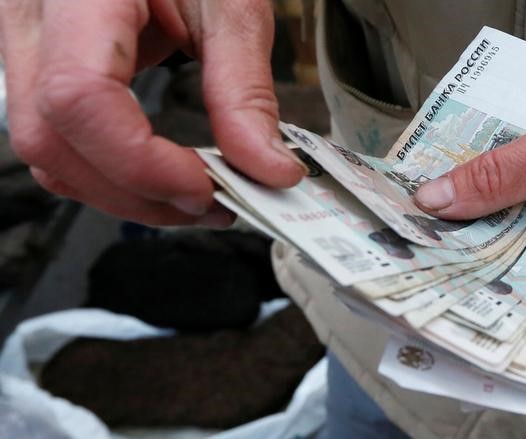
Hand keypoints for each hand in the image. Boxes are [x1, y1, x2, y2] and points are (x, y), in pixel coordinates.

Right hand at [0, 0, 306, 226]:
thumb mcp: (230, 2)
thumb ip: (244, 89)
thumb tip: (268, 170)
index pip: (79, 96)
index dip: (142, 162)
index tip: (207, 187)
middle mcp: (30, 15)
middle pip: (52, 138)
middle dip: (137, 192)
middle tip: (212, 204)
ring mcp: (26, 39)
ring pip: (47, 148)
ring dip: (123, 191)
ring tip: (194, 197)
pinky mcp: (43, 60)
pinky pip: (59, 134)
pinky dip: (111, 169)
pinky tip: (163, 173)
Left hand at [414, 62, 525, 292]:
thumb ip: (497, 176)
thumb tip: (433, 202)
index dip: (483, 293)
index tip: (432, 281)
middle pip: (522, 277)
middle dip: (471, 263)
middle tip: (416, 255)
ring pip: (518, 248)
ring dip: (479, 234)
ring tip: (425, 234)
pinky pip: (524, 223)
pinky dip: (496, 212)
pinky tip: (457, 208)